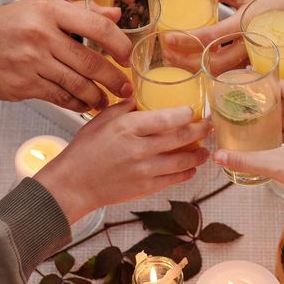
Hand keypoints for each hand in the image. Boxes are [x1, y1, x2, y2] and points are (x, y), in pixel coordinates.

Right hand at [0, 0, 133, 111]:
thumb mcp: (35, 8)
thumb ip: (78, 13)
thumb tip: (114, 17)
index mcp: (47, 10)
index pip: (96, 26)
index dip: (119, 44)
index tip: (128, 56)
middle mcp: (41, 34)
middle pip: (90, 61)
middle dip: (114, 78)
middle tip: (126, 88)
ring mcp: (31, 62)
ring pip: (77, 84)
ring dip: (97, 96)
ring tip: (106, 100)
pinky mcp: (23, 85)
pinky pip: (59, 97)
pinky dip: (76, 103)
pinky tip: (84, 105)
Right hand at [36, 100, 210, 221]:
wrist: (74, 184)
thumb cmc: (86, 150)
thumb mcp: (101, 120)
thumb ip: (126, 107)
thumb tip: (144, 94)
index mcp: (127, 127)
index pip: (166, 118)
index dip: (186, 114)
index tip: (193, 111)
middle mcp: (139, 149)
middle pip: (180, 138)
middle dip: (200, 131)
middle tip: (208, 126)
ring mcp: (144, 171)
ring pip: (182, 161)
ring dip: (198, 154)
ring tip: (205, 149)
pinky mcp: (146, 188)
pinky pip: (174, 179)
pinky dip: (187, 172)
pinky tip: (191, 167)